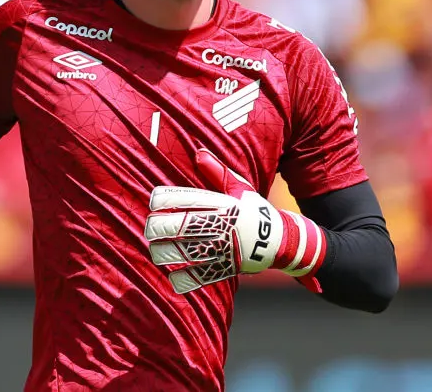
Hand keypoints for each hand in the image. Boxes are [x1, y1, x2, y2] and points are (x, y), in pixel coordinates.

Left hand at [144, 149, 325, 294]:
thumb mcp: (240, 188)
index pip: (189, 198)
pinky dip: (183, 280)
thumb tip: (198, 151)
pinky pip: (201, 278)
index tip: (153, 201)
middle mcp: (223, 226)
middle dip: (159, 227)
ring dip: (165, 253)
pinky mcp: (226, 269)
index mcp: (224, 204)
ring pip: (187, 253)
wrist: (281, 241)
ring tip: (155, 250)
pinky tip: (172, 276)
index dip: (166, 199)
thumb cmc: (254, 210)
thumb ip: (217, 171)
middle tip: (149, 228)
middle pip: (183, 226)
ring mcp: (224, 249)